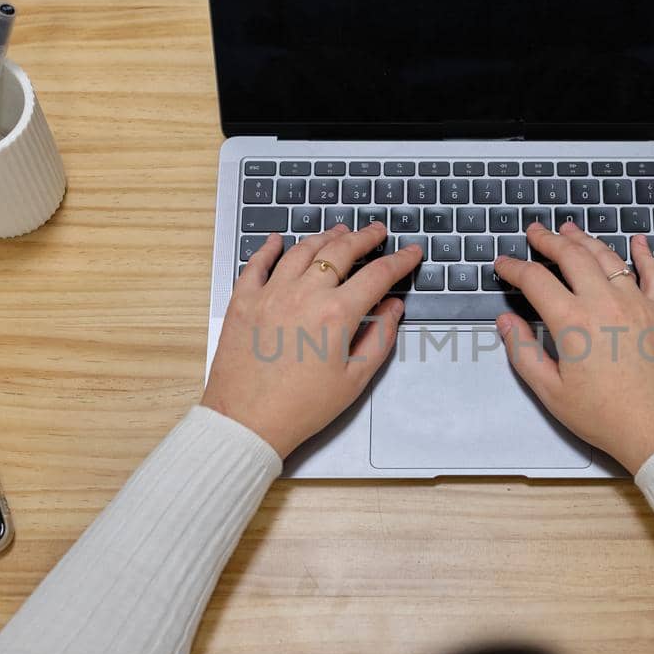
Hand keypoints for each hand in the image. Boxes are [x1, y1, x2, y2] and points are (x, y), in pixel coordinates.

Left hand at [202, 223, 422, 457]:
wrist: (246, 422)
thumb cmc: (302, 408)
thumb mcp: (354, 379)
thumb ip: (380, 337)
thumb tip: (393, 307)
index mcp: (336, 313)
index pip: (377, 275)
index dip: (399, 260)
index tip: (410, 252)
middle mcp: (304, 294)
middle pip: (340, 251)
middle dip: (364, 237)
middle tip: (376, 231)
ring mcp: (270, 293)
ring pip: (302, 250)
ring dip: (324, 237)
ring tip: (338, 232)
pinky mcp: (243, 301)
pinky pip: (257, 263)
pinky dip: (270, 248)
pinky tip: (279, 240)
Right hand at [493, 223, 653, 472]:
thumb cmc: (607, 417)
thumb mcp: (551, 392)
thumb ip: (523, 352)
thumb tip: (506, 322)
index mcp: (573, 322)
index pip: (535, 280)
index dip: (514, 268)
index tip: (504, 264)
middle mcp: (605, 303)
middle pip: (572, 256)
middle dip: (549, 240)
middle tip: (536, 232)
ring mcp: (637, 303)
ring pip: (608, 257)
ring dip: (586, 240)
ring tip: (570, 230)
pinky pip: (653, 272)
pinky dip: (643, 253)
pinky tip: (637, 242)